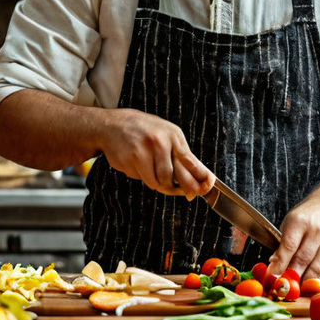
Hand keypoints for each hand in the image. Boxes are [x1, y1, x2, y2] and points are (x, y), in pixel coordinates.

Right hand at [98, 108, 214, 196]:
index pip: (190, 161)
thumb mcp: (166, 135)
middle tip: (188, 194)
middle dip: (181, 189)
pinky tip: (139, 166)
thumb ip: (181, 155)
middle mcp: (160, 141)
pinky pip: (144, 179)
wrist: (112, 125)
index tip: (206, 187)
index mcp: (173, 135)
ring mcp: (145, 150)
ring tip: (153, 171)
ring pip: (158, 182)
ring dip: (159, 184)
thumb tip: (199, 179)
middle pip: (175, 176)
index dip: (201, 177)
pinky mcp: (132, 159)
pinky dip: (144, 178)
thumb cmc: (143, 131)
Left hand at [267, 199, 319, 279]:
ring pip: (313, 266)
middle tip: (280, 286)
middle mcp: (315, 232)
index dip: (280, 262)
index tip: (272, 274)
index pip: (289, 245)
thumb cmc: (304, 217)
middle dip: (290, 275)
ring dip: (301, 280)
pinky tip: (303, 283)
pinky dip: (311, 279)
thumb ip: (282, 244)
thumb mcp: (288, 224)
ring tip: (291, 288)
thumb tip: (274, 265)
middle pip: (302, 258)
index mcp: (299, 222)